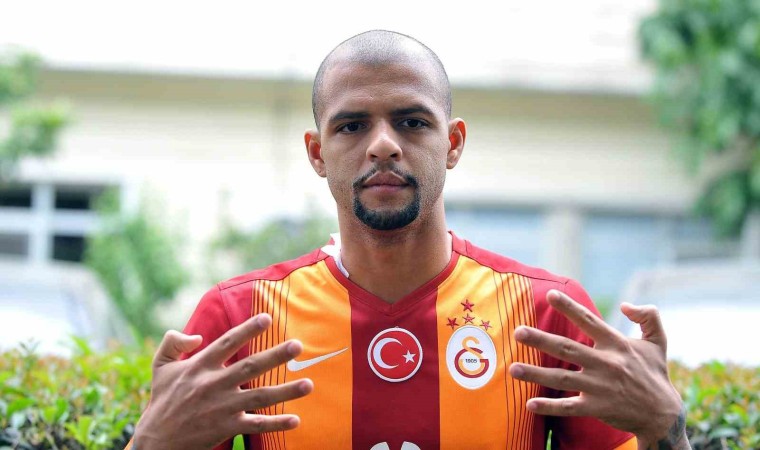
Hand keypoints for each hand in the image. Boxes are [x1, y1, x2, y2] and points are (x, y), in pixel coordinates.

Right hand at [133, 313, 313, 449]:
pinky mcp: (226, 428)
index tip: (268, 318)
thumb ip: (173, 342)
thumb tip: (197, 335)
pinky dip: (275, 424)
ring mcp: (222, 408)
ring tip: (309, 384)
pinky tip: (295, 419)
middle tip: (298, 346)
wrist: (155, 440)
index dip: (248, 329)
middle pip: (250, 367)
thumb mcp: (160, 366)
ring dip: (286, 391)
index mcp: (199, 366)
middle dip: (275, 356)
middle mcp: (213, 385)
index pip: (228, 342)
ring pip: (259, 397)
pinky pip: (255, 425)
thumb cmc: (162, 399)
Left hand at [508, 290, 689, 448]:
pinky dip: (550, 406)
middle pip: (567, 349)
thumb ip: (648, 316)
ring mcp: (600, 388)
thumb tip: (625, 304)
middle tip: (517, 332)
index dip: (570, 307)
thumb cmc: (655, 374)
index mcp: (616, 345)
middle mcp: (606, 364)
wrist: (663, 414)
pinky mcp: (597, 408)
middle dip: (540, 340)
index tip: (550, 294)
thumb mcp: (658, 341)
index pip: (589, 321)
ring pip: (562, 379)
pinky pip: (569, 407)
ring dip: (536, 374)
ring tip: (512, 368)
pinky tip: (529, 404)